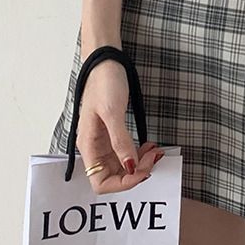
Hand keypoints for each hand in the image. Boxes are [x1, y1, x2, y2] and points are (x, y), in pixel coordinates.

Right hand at [76, 59, 164, 194]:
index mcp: (89, 146)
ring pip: (121, 166)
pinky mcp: (112, 133)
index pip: (100, 183)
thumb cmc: (104, 83)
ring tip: (155, 151)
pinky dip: (138, 153)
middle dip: (135, 173)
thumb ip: (120, 141)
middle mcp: (94, 148)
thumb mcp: (113, 112)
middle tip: (153, 158)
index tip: (143, 170)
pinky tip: (149, 146)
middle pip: (112, 177)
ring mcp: (103, 141)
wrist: (105, 62)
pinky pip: (125, 152)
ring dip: (139, 164)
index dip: (123, 183)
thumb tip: (130, 168)